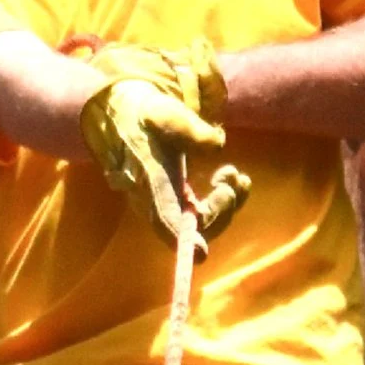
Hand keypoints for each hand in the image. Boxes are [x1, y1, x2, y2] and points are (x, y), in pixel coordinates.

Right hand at [78, 48, 252, 243]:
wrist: (127, 117)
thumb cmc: (149, 115)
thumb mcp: (167, 112)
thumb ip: (191, 128)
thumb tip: (218, 145)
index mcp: (149, 179)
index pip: (164, 215)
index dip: (182, 236)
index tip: (201, 252)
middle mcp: (154, 200)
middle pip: (190, 227)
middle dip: (221, 208)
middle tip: (234, 175)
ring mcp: (164, 205)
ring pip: (200, 225)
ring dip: (227, 204)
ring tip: (237, 175)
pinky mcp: (175, 203)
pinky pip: (202, 216)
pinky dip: (224, 202)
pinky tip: (233, 178)